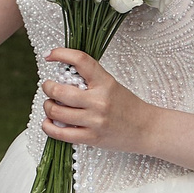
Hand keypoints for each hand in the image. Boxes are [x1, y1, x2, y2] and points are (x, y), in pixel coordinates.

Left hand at [38, 47, 156, 152]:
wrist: (146, 129)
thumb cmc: (128, 106)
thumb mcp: (111, 85)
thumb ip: (90, 79)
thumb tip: (61, 74)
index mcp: (105, 82)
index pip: (80, 61)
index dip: (61, 54)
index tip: (50, 55)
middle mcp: (99, 101)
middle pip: (59, 90)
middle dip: (47, 86)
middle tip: (48, 86)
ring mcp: (94, 121)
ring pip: (56, 111)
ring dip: (47, 106)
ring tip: (51, 104)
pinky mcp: (91, 138)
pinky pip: (60, 133)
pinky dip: (49, 126)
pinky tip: (50, 121)